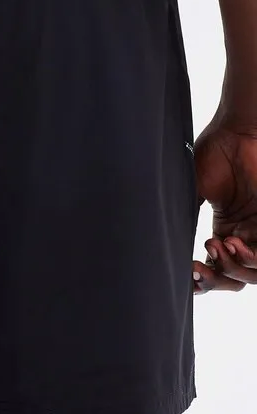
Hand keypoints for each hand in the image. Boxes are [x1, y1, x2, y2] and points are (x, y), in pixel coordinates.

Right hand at [192, 120, 256, 293]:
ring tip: (218, 247)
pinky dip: (249, 257)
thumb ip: (184, 221)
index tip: (187, 274)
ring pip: (253, 273)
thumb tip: (166, 251)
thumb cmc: (214, 154)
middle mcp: (245, 234)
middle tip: (198, 267)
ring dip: (233, 268)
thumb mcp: (191, 193)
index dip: (203, 280)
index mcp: (225, 231)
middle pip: (235, 279)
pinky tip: (233, 243)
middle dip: (216, 279)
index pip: (217, 270)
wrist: (237, 132)